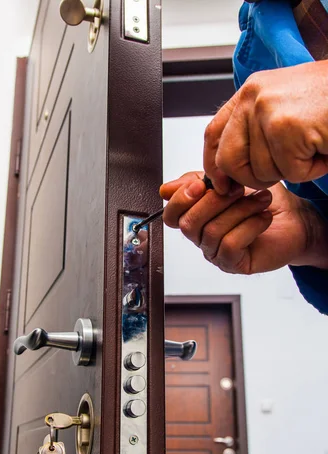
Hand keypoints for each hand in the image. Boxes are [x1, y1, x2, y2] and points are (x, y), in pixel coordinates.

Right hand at [160, 172, 327, 273]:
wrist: (296, 219)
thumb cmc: (265, 200)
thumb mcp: (231, 179)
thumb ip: (201, 180)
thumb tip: (166, 189)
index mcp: (197, 217)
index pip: (172, 216)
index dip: (180, 200)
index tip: (201, 184)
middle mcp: (202, 238)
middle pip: (189, 224)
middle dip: (214, 202)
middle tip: (239, 189)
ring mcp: (216, 253)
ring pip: (212, 232)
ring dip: (240, 211)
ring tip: (262, 199)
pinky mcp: (234, 264)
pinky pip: (230, 245)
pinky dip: (250, 227)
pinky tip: (264, 218)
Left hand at [203, 61, 327, 194]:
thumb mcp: (285, 110)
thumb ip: (254, 131)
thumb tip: (224, 170)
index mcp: (251, 92)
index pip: (213, 134)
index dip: (214, 166)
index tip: (222, 185)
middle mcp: (253, 97)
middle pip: (229, 161)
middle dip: (255, 177)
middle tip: (286, 165)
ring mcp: (268, 111)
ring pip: (262, 172)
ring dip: (293, 170)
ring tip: (314, 145)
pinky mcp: (286, 128)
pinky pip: (290, 172)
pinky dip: (312, 170)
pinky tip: (323, 147)